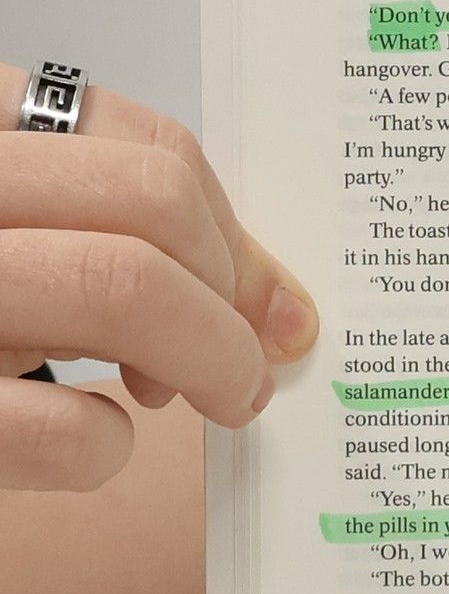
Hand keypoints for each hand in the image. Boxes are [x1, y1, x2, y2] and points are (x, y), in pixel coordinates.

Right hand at [0, 63, 317, 489]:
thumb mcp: (16, 235)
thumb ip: (117, 237)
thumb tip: (277, 304)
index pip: (144, 144)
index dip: (229, 230)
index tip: (257, 297)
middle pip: (153, 205)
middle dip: (232, 298)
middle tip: (243, 367)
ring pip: (122, 285)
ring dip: (210, 361)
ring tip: (206, 400)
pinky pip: (63, 429)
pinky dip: (106, 448)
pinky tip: (87, 440)